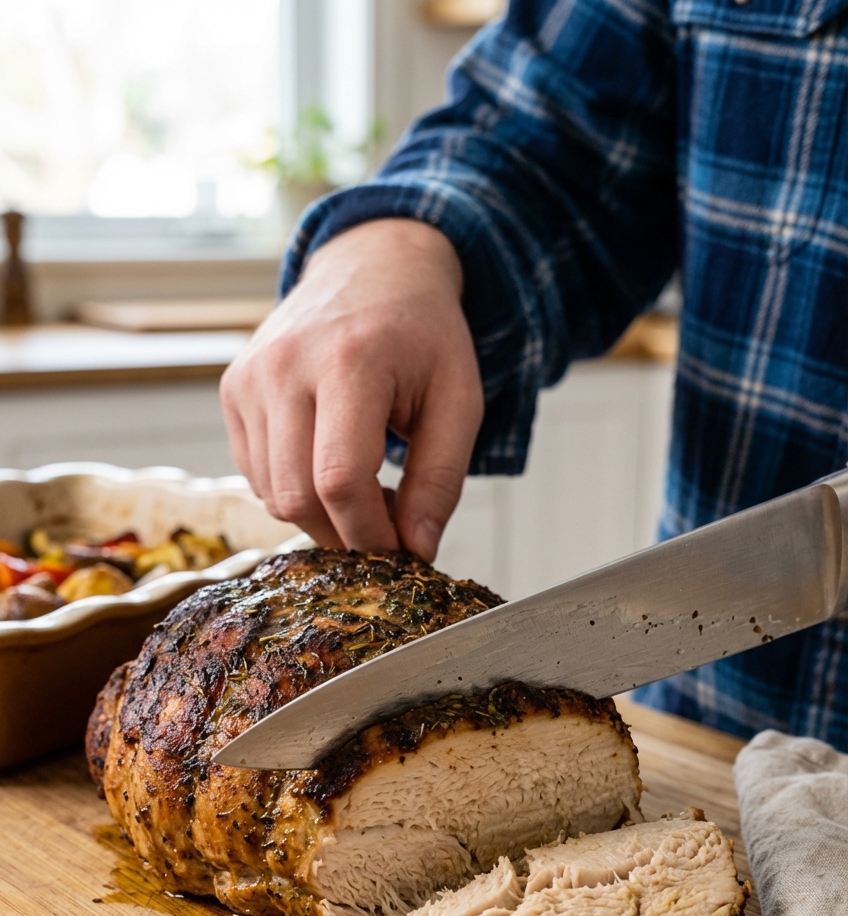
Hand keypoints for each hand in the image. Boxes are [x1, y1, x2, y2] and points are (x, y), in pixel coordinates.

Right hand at [220, 218, 483, 560]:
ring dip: (320, 517)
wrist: (373, 266)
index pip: (340, 480)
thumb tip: (417, 549)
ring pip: (271, 494)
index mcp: (350, 362)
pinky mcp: (233, 389)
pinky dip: (294, 491)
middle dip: (345, 534)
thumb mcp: (460, 400)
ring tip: (365, 492)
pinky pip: (256, 475)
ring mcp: (250, 377)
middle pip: (297, 496)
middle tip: (386, 527)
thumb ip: (441, 479)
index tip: (400, 552)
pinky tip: (330, 468)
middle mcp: (285, 366)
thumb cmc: (423, 334)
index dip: (369, 533)